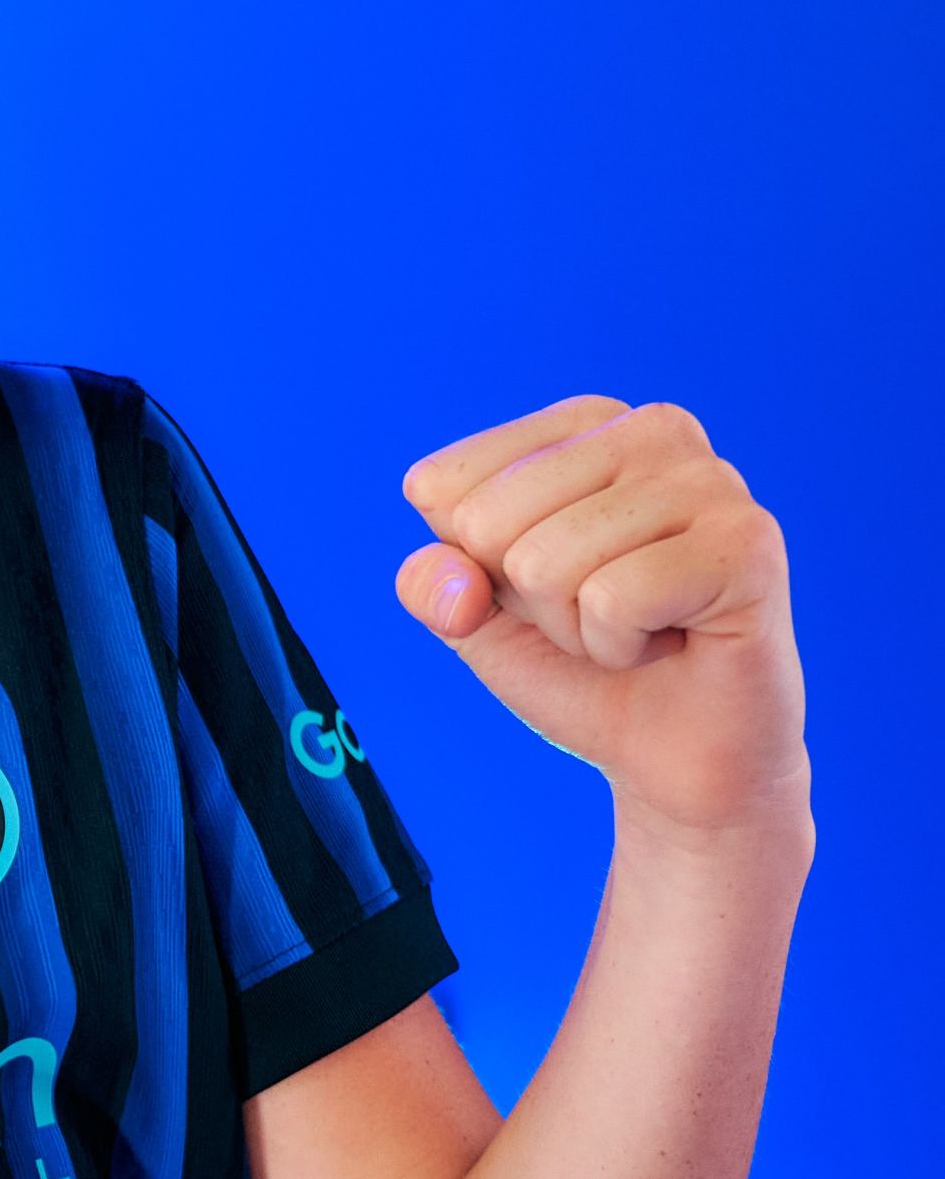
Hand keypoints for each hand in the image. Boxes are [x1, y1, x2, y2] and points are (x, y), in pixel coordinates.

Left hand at [398, 397, 807, 855]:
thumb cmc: (576, 667)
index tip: (548, 587)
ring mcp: (711, 478)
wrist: (674, 756)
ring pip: (544, 562)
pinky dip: (619, 646)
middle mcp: (654, 429)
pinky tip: (674, 641)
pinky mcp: (748, 542)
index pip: (440, 486)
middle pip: (486, 522)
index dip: (475, 567)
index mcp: (581, 422)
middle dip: (525, 600)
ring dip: (574, 627)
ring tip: (639, 628)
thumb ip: (430, 583)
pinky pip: (611, 599)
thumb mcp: (472, 618)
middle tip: (599, 615)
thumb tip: (458, 589)